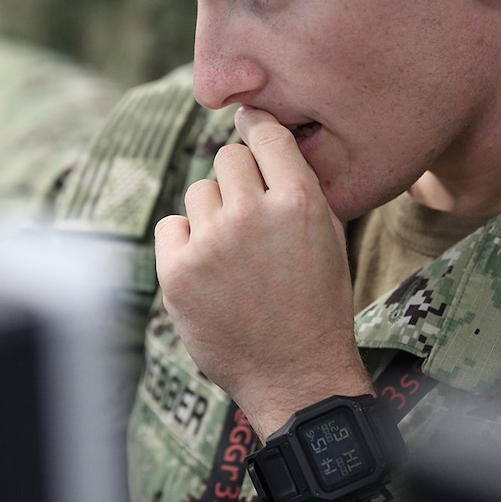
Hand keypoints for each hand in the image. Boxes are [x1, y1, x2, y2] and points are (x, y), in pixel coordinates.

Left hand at [155, 106, 371, 440]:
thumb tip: (262, 139)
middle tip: (250, 216)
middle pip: (227, 158)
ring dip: (213, 214)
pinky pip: (172, 227)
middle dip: (238, 180)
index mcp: (300, 203)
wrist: (296, 375)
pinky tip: (210, 271)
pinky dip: (186, 243)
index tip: (250, 126)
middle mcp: (254, 216)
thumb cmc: (317, 304)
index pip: (266, 134)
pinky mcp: (178, 272)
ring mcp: (212, 244)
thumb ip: (298, 187)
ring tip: (235, 256)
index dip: (257, 127)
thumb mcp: (328, 238)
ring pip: (198, 192)